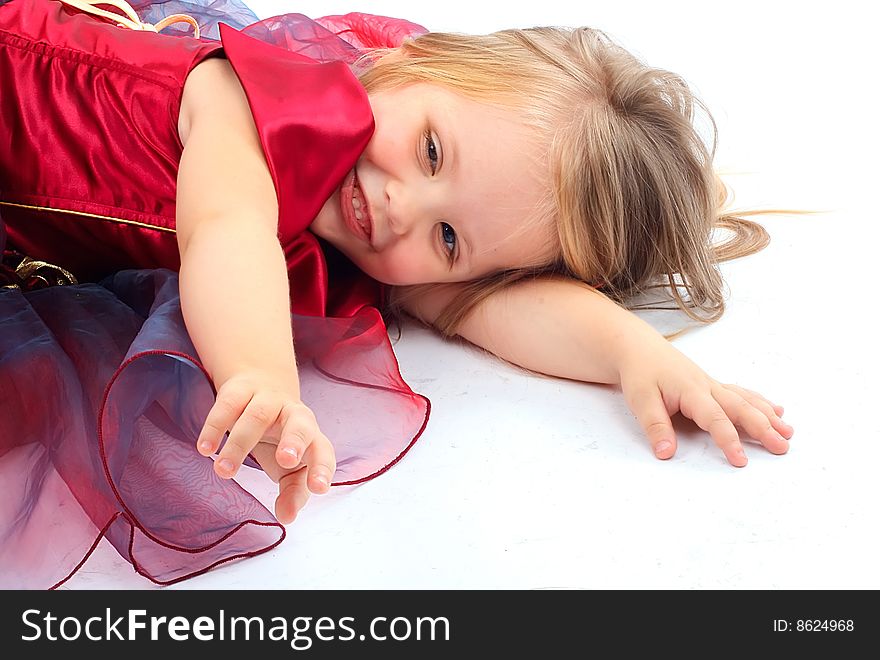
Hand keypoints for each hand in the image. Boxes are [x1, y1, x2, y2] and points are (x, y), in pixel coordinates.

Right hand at [195, 369, 335, 521]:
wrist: (263, 382)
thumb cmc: (280, 439)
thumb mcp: (289, 467)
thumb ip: (293, 493)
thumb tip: (287, 518)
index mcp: (312, 437)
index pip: (323, 451)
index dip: (322, 469)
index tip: (318, 488)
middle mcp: (294, 415)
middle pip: (300, 423)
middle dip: (294, 441)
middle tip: (285, 461)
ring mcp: (268, 400)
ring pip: (257, 417)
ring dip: (240, 445)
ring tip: (224, 472)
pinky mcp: (241, 390)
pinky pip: (228, 405)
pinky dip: (216, 427)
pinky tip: (205, 449)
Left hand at [618, 339, 793, 466]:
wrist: (638, 347)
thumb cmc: (640, 372)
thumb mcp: (640, 399)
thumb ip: (655, 425)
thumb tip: (666, 453)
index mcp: (691, 390)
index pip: (715, 419)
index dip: (728, 440)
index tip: (741, 460)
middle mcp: (708, 387)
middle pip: (740, 408)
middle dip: (763, 428)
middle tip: (782, 447)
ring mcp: (712, 384)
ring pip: (745, 400)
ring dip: (767, 415)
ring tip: (788, 432)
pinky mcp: (712, 385)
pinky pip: (741, 393)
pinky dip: (760, 402)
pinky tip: (776, 410)